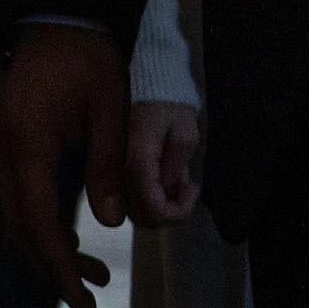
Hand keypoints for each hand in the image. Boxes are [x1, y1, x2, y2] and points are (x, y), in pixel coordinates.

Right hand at [0, 24, 123, 307]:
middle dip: (51, 268)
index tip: (83, 295)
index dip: (58, 264)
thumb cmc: (88, 56)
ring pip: (14, 219)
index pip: (38, 222)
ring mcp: (0, 151)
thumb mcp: (110, 105)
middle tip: (91, 296)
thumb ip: (108, 161)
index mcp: (28, 146)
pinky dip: (40, 225)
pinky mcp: (8, 147)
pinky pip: (17, 199)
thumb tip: (110, 221)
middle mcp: (4, 155)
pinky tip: (70, 235)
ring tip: (91, 272)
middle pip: (19, 230)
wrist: (57, 17)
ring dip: (46, 249)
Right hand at [124, 101, 202, 227]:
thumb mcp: (184, 134)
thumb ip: (176, 167)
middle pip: (143, 218)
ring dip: (162, 205)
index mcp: (137, 165)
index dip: (179, 211)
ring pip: (137, 213)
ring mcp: (114, 178)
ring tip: (180, 178)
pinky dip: (153, 197)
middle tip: (188, 185)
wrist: (147, 89)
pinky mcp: (115, 175)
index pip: (154, 209)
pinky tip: (169, 177)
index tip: (194, 188)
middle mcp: (119, 177)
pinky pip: (132, 200)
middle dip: (172, 210)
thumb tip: (167, 192)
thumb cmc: (170, 106)